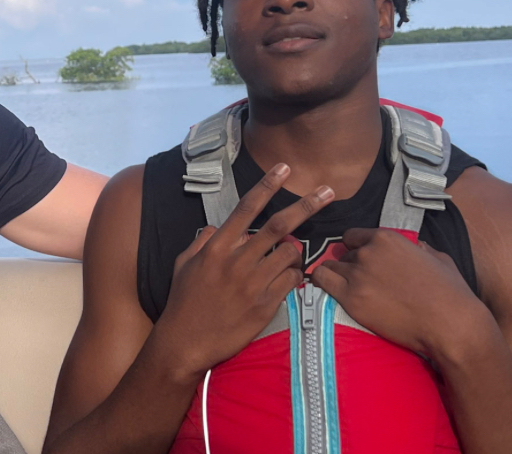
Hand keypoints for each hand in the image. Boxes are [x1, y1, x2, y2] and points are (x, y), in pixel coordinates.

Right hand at [152, 164, 334, 379]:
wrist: (186, 342)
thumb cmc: (183, 302)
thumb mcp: (184, 264)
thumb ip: (201, 241)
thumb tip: (217, 227)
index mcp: (216, 247)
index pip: (246, 209)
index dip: (267, 186)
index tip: (284, 169)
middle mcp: (238, 261)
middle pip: (279, 226)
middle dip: (306, 205)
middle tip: (328, 192)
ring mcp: (253, 284)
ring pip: (290, 255)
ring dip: (295, 251)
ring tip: (290, 256)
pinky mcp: (265, 306)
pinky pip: (291, 282)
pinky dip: (294, 275)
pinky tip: (288, 278)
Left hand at [310, 228, 493, 359]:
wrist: (450, 325)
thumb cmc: (451, 293)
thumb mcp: (438, 259)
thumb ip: (420, 249)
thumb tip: (417, 247)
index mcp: (386, 238)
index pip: (353, 236)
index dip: (357, 249)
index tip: (362, 261)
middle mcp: (367, 253)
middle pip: (343, 254)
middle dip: (349, 266)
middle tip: (361, 283)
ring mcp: (357, 275)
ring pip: (329, 268)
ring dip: (335, 276)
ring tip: (344, 289)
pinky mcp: (351, 299)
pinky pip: (321, 282)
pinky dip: (322, 285)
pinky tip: (328, 292)